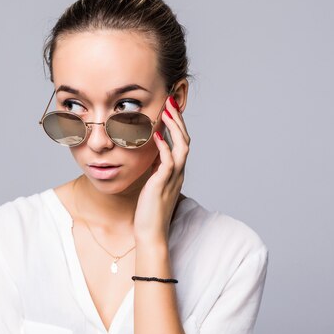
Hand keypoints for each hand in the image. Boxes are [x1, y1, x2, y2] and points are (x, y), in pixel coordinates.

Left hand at [134, 96, 190, 244]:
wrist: (150, 232)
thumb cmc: (149, 210)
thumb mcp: (153, 183)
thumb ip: (156, 168)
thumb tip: (152, 153)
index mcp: (176, 171)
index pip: (181, 142)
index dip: (177, 124)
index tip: (169, 107)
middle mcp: (178, 172)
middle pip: (185, 139)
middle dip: (178, 119)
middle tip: (170, 101)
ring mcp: (173, 178)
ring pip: (182, 146)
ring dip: (175, 127)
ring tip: (167, 111)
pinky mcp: (163, 184)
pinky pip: (168, 161)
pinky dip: (164, 146)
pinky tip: (157, 134)